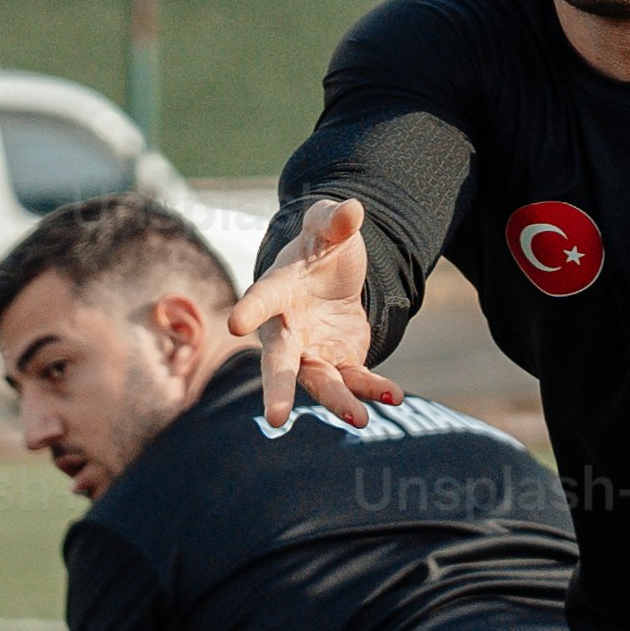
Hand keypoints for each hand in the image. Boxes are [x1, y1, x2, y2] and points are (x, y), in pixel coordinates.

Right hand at [221, 199, 405, 429]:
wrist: (330, 278)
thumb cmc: (319, 249)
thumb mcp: (328, 227)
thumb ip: (335, 221)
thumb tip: (351, 210)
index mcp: (277, 290)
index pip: (262, 299)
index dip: (250, 310)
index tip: (235, 324)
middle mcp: (287, 330)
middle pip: (278, 363)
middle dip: (278, 389)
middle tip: (276, 420)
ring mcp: (311, 352)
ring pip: (319, 382)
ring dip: (338, 401)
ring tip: (359, 420)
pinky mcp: (339, 362)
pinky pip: (354, 380)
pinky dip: (373, 389)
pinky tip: (394, 396)